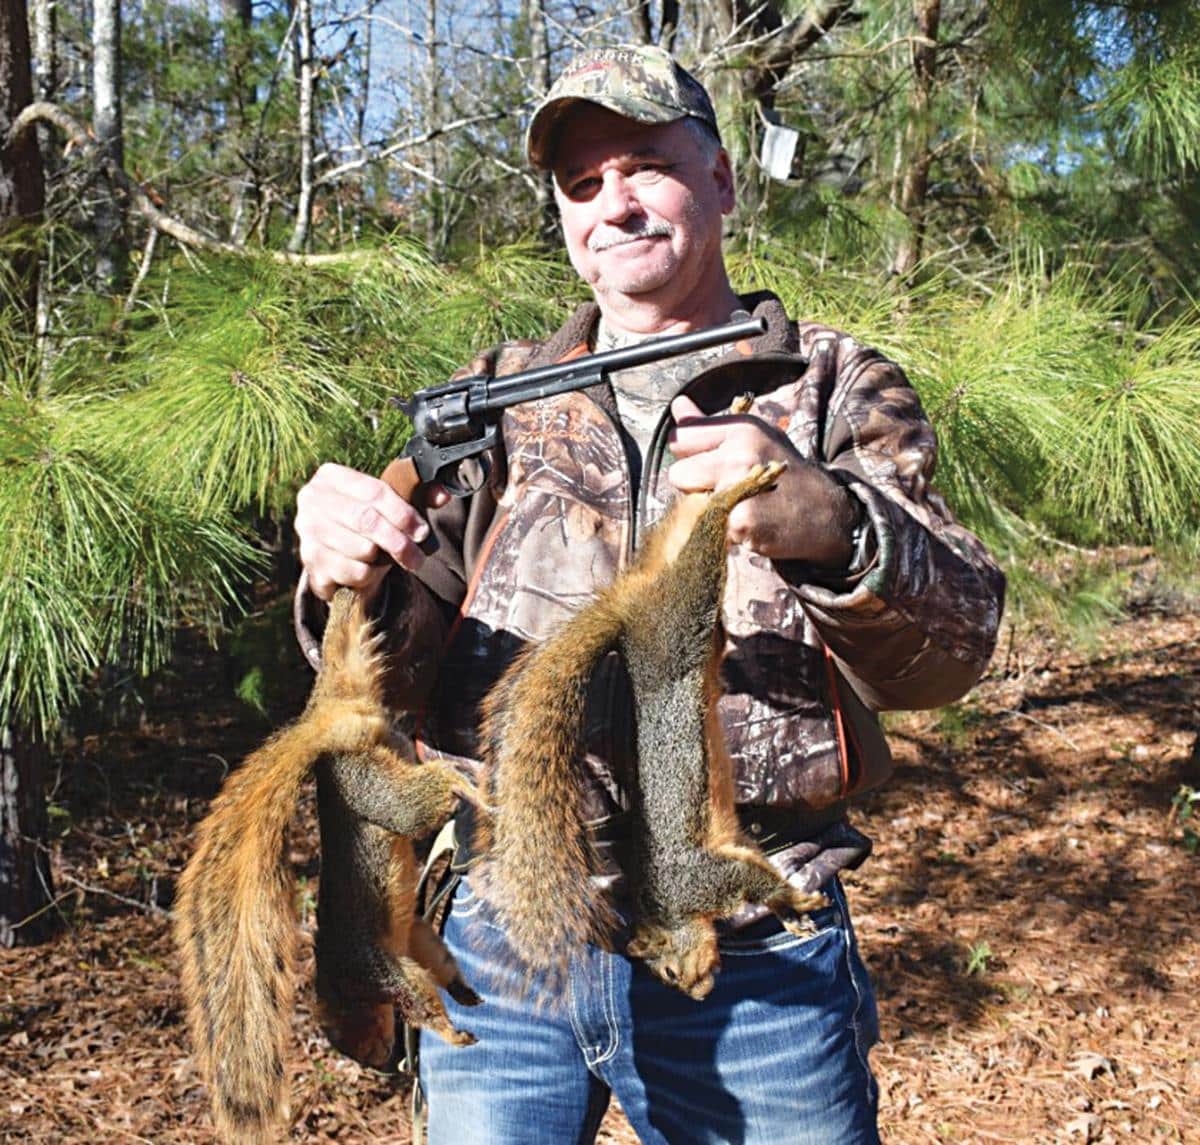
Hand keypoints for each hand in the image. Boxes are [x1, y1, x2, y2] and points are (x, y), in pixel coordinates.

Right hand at [295, 462, 450, 601]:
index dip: (403, 513)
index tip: (422, 531)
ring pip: (361, 549)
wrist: (334, 552)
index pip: (373, 491)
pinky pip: (352, 572)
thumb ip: (417, 494)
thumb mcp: (388, 503)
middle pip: (366, 520)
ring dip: (384, 559)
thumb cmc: (365, 520)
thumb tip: (443, 494)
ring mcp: (307, 532)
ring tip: (389, 559)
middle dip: (399, 541)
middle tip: (417, 555)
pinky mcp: (310, 562)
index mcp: (331, 477)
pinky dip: (369, 574)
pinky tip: (368, 569)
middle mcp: (312, 500)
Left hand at [667, 395, 858, 565]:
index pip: (680, 438)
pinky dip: (724, 532)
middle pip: (677, 475)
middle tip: (728, 490)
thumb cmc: (785, 474)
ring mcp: (742, 488)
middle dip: (695, 487)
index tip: (709, 465)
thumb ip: (709, 426)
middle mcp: (740, 453)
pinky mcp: (743, 522)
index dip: (688, 456)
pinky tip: (750, 525)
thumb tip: (678, 406)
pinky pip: (710, 528)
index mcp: (741, 428)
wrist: (826, 514)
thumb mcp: (754, 438)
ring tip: (741, 506)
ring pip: (690, 504)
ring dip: (708, 511)